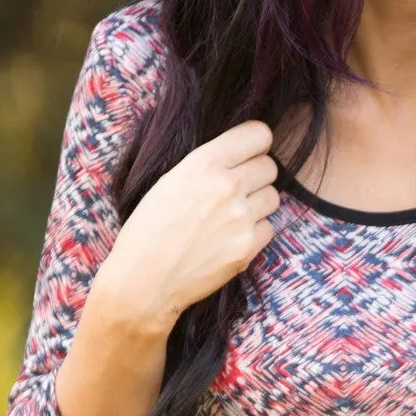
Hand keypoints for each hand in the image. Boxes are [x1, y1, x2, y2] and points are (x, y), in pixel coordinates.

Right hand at [93, 119, 280, 333]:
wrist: (143, 281)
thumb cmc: (149, 230)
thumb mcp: (171, 181)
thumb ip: (209, 165)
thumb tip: (242, 154)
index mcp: (204, 163)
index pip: (259, 135)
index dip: (256, 144)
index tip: (249, 153)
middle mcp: (226, 186)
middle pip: (270, 167)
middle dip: (256, 176)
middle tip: (235, 192)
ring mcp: (240, 218)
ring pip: (273, 197)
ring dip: (257, 204)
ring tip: (229, 217)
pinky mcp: (247, 247)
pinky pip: (269, 228)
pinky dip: (254, 233)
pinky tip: (228, 240)